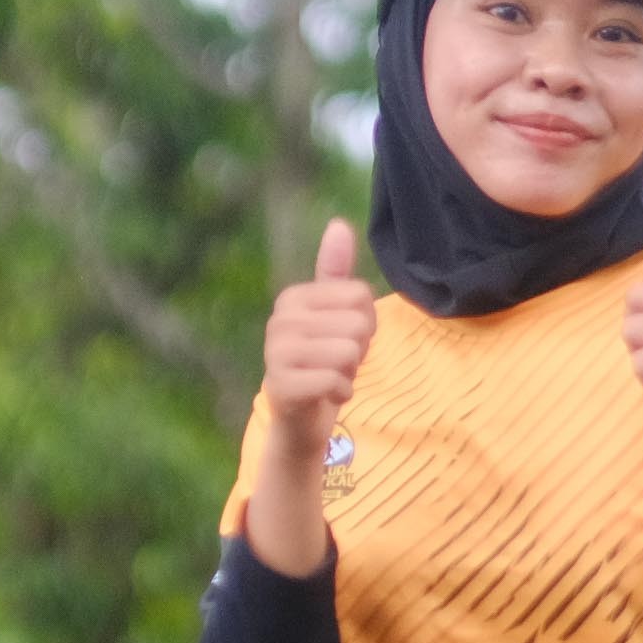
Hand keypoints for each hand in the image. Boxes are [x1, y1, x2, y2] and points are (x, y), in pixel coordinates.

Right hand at [262, 219, 377, 443]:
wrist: (300, 418)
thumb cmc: (322, 361)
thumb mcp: (334, 315)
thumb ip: (335, 273)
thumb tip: (338, 225)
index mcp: (293, 297)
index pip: (360, 295)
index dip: (365, 323)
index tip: (343, 339)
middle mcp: (279, 320)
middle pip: (357, 323)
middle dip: (358, 350)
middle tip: (336, 363)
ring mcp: (276, 353)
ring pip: (349, 352)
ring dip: (349, 373)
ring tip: (330, 377)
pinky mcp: (281, 385)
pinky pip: (336, 380)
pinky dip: (341, 393)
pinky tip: (325, 396)